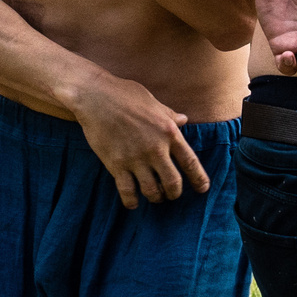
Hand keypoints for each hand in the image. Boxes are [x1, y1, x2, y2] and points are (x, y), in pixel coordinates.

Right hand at [69, 75, 209, 209]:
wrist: (94, 97)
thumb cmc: (124, 94)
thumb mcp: (152, 101)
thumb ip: (169, 114)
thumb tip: (184, 119)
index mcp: (169, 132)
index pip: (190, 162)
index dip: (199, 179)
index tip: (202, 189)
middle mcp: (156, 148)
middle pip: (173, 183)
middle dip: (174, 193)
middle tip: (171, 194)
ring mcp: (136, 158)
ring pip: (152, 191)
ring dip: (155, 197)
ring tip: (153, 196)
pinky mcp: (117, 165)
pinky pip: (128, 191)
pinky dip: (132, 201)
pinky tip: (133, 203)